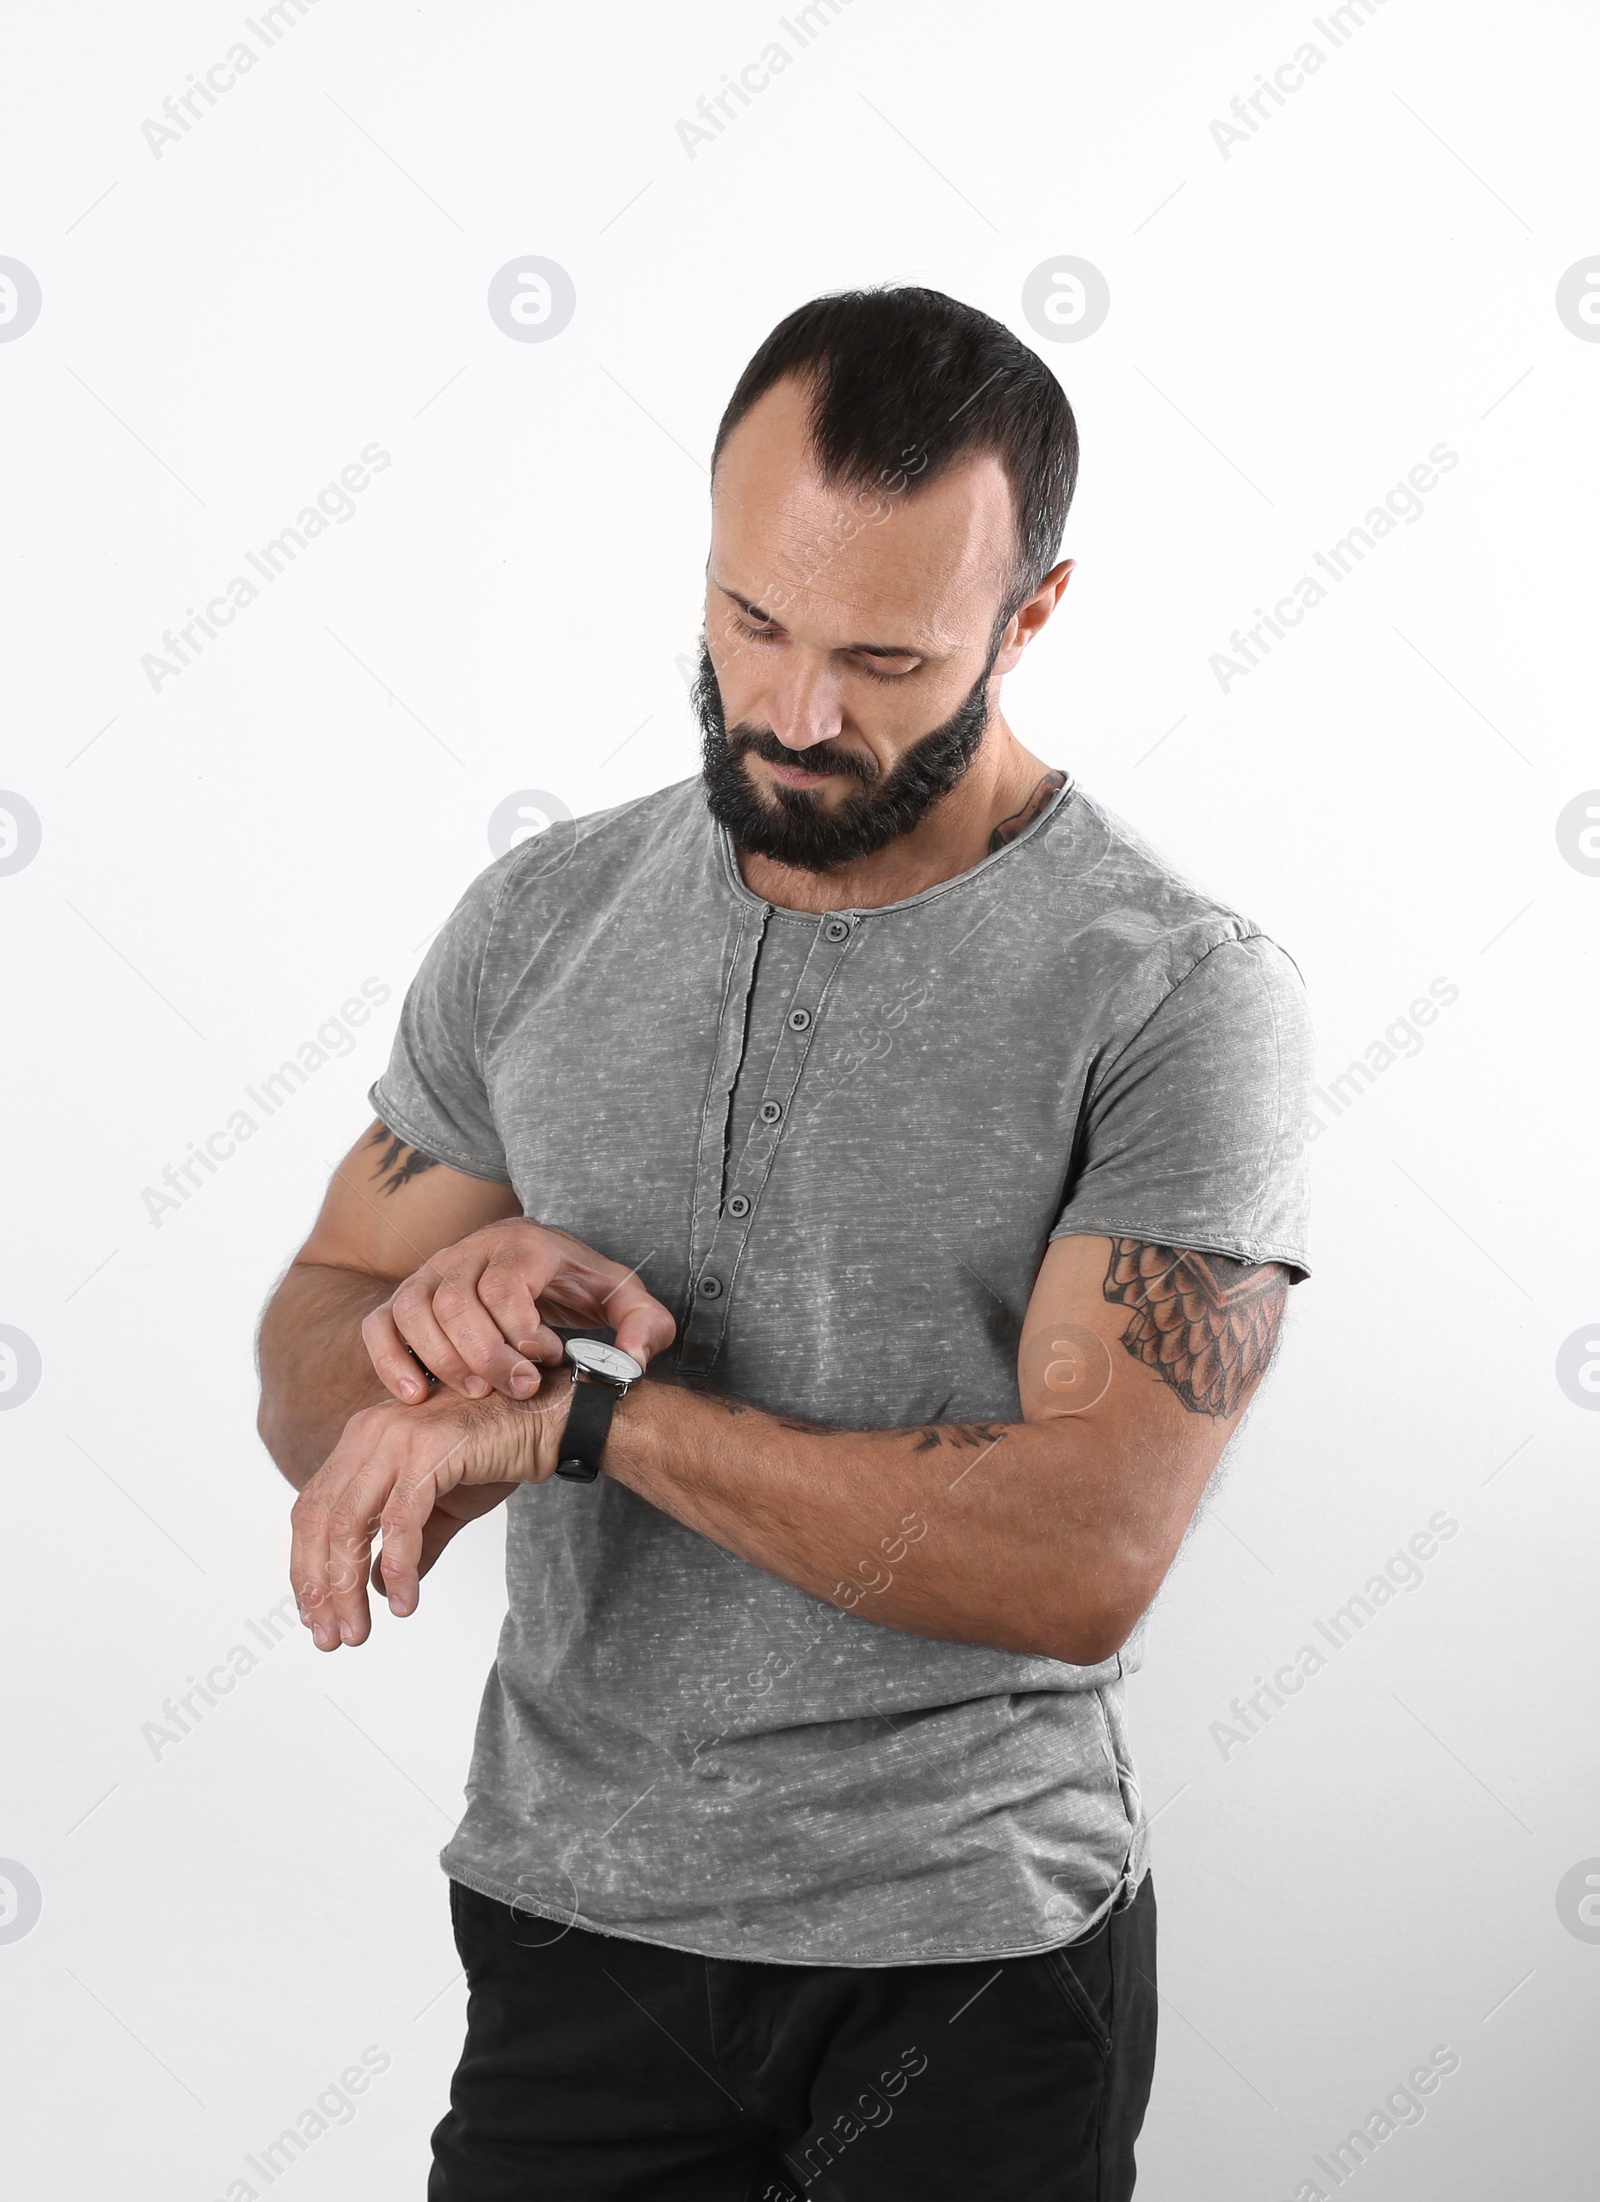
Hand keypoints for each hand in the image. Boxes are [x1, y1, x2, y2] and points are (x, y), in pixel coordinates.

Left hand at [290, 1380, 572, 1648]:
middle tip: (331, 1637)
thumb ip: (408, 1544)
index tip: (316, 1616)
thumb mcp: (441, 1506)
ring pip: (350, 1523)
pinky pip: (400, 1520)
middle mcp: (369, 1434)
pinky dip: (397, 1567)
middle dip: (320, 1587)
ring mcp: (397, 1438)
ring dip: (348, 1587)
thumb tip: (376, 1588)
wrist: (549, 1418)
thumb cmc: (495, 1452)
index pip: (312, 1511)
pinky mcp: (429, 1450)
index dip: (307, 1567)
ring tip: (360, 1630)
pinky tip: (403, 1603)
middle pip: (321, 1521)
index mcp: (361, 1441)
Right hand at [362, 1218, 674, 1403]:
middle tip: (519, 1390)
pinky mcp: (407, 1297)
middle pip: (456, 1302)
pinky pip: (379, 1324)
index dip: (521, 1331)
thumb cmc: (582, 1288)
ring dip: (441, 1359)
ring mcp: (432, 1271)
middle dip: (486, 1356)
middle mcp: (469, 1250)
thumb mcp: (625, 1299)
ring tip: (477, 1393)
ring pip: (414, 1310)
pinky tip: (416, 1395)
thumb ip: (644, 1326)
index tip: (549, 1359)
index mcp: (523, 1243)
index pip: (504, 1285)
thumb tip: (631, 1360)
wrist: (545, 1267)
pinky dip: (390, 1360)